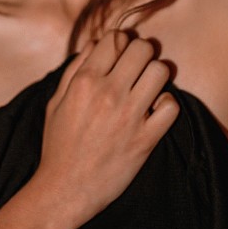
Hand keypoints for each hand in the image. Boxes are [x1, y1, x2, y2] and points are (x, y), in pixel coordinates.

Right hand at [34, 31, 178, 228]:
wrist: (65, 190)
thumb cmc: (58, 146)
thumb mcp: (55, 103)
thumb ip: (74, 70)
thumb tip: (93, 45)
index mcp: (84, 82)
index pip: (114, 39)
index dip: (120, 43)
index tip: (120, 55)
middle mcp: (109, 93)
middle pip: (142, 49)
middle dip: (142, 54)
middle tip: (138, 68)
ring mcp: (129, 116)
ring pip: (161, 71)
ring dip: (156, 76)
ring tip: (148, 88)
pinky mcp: (146, 139)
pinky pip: (171, 106)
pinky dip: (167, 105)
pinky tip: (155, 111)